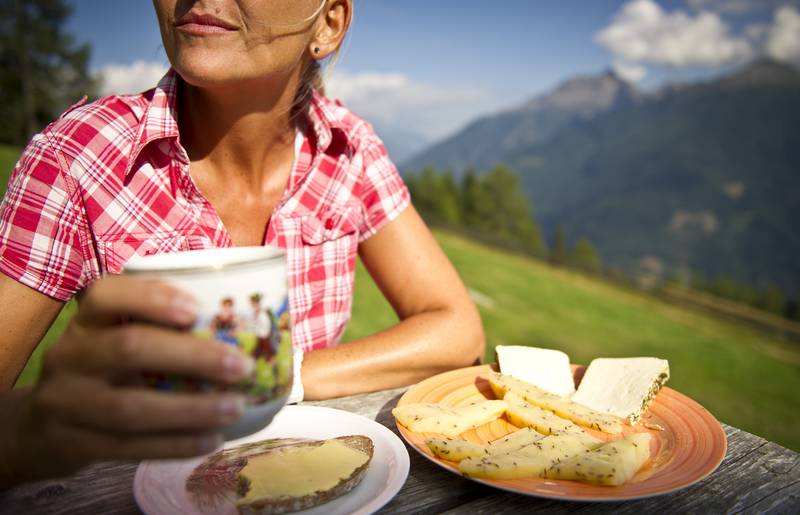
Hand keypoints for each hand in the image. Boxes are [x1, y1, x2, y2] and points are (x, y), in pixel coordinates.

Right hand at [3, 275, 253, 483]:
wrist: (40, 427)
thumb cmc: (102, 371)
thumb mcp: (113, 339)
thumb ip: (159, 329)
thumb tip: (248, 325)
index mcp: (86, 321)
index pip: (107, 294)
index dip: (151, 296)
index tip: (197, 308)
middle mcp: (70, 354)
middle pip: (129, 348)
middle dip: (192, 356)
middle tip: (242, 365)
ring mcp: (65, 401)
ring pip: (129, 407)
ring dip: (190, 409)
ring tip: (235, 407)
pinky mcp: (71, 443)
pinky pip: (127, 447)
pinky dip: (175, 444)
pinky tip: (211, 440)